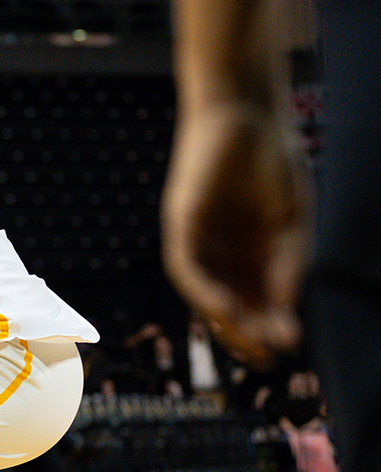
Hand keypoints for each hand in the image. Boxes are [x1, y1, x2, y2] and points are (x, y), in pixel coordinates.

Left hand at [161, 102, 307, 366]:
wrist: (248, 113)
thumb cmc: (274, 162)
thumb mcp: (291, 224)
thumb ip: (287, 268)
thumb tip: (288, 317)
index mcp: (249, 252)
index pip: (254, 300)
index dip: (267, 326)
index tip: (284, 349)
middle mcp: (220, 251)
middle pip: (227, 304)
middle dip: (244, 333)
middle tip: (265, 358)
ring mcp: (198, 239)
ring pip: (204, 292)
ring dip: (224, 320)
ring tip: (248, 342)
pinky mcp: (179, 225)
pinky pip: (185, 267)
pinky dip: (203, 290)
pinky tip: (222, 308)